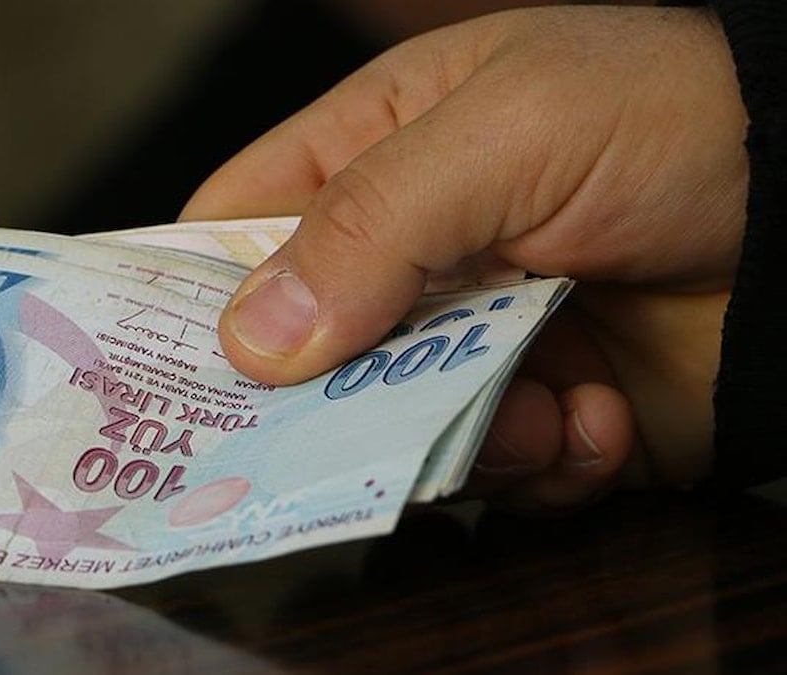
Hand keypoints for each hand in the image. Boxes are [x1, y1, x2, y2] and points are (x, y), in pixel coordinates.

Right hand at [182, 6, 746, 508]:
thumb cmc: (668, 119)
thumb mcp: (504, 134)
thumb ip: (370, 225)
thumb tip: (252, 342)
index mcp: (374, 157)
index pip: (237, 225)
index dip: (192, 293)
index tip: (169, 365)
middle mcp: (411, 258)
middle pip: (301, 354)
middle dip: (325, 399)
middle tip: (345, 424)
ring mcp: (474, 340)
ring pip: (392, 429)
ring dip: (458, 438)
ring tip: (537, 406)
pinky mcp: (542, 411)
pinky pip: (497, 474)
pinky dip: (546, 465)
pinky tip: (599, 417)